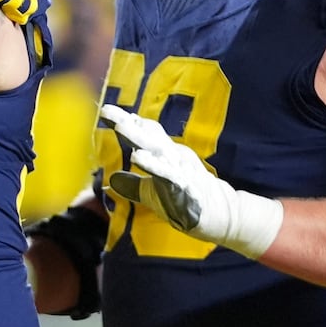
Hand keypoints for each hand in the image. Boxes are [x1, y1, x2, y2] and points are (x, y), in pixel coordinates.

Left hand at [101, 104, 282, 258]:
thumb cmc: (184, 201)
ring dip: (139, 138)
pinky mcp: (187, 187)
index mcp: (165, 155)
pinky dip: (155, 165)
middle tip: (106, 111)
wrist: (220, 215)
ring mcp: (181, 170)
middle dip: (127, 123)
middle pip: (148, 136)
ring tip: (121, 127)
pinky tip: (138, 157)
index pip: (144, 134)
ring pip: (158, 150)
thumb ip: (133, 185)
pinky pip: (169, 174)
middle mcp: (173, 157)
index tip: (106, 112)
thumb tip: (111, 179)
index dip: (125, 122)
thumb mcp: (153, 192)